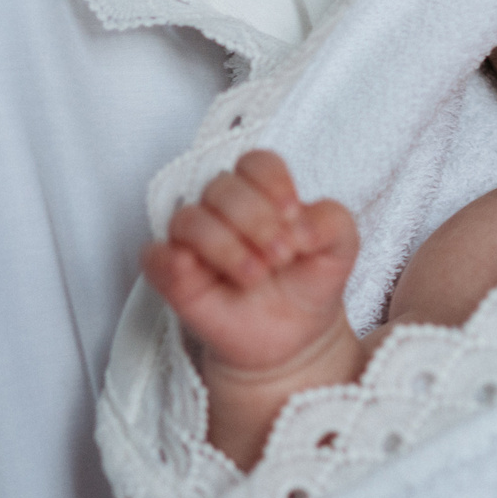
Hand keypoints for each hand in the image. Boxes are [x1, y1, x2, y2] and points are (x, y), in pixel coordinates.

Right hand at [140, 149, 358, 376]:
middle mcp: (223, 210)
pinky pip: (154, 256)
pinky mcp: (171, 275)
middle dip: (256, 220)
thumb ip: (333, 221)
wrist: (294, 334)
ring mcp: (194, 241)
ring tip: (256, 276)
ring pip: (189, 219)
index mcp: (263, 193)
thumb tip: (299, 223)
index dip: (274, 184)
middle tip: (281, 256)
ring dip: (225, 245)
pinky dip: (172, 261)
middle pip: (223, 186)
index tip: (293, 217)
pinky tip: (200, 273)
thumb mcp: (342, 247)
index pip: (256, 163)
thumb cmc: (310, 280)